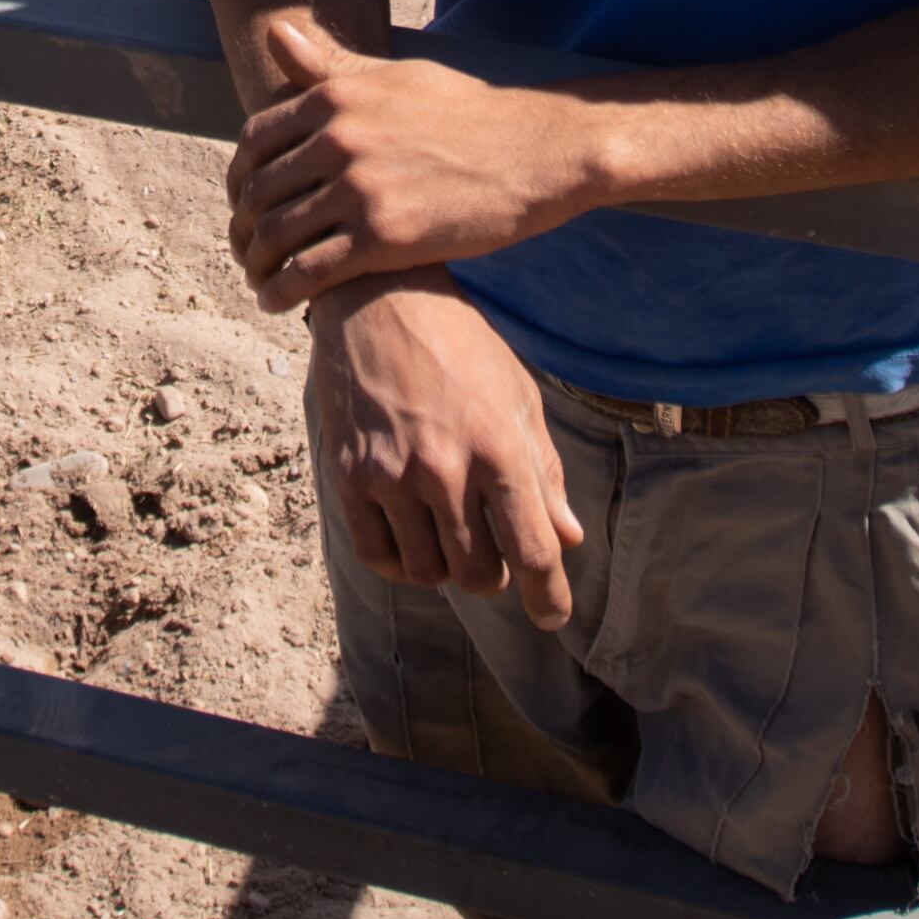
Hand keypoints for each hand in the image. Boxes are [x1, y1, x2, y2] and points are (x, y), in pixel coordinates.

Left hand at [229, 13, 595, 310]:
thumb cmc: (468, 113)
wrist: (535, 152)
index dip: (238, 177)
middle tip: (244, 248)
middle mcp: (340, 139)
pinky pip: (309, 272)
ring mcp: (360, 189)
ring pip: (277, 234)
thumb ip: (330, 66)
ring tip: (258, 279)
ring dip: (256, 264)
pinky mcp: (384, 238)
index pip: (255, 141)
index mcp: (337, 98)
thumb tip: (275, 34)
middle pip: (258, 191)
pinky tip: (277, 302)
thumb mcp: (396, 78)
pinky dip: (282, 291)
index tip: (242, 200)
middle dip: (242, 226)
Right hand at [309, 277, 583, 627]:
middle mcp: (447, 469)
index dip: (550, 597)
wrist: (378, 300)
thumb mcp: (518, 397)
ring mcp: (393, 476)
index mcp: (501, 448)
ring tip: (449, 532)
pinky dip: (401, 562)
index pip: (534, 551)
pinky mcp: (350, 477)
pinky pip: (378, 555)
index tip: (553, 617)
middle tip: (493, 551)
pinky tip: (411, 535)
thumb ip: (544, 473)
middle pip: (479, 574)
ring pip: (428, 571)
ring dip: (445, 566)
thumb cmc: (461, 347)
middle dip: (493, 575)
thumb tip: (568, 538)